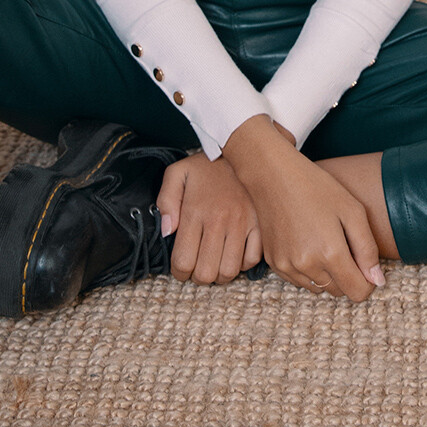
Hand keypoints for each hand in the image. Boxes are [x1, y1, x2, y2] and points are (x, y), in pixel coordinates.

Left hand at [155, 151, 262, 284]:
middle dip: (198, 278)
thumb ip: (165, 202)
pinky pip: (252, 260)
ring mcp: (242, 224)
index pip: (183, 261)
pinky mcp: (261, 225)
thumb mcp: (177, 173)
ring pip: (230, 271)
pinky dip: (243, 264)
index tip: (181, 268)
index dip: (179, 273)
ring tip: (215, 264)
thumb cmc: (207, 165)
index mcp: (196, 212)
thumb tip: (168, 232)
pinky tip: (235, 254)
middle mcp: (219, 221)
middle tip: (197, 269)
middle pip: (206, 273)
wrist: (243, 149)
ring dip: (220, 275)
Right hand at [223, 116, 382, 302]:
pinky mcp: (273, 263)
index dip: (367, 281)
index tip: (365, 262)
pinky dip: (307, 270)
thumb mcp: (353, 211)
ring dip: (327, 274)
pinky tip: (307, 243)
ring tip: (323, 241)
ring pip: (319, 288)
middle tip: (344, 244)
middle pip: (339, 292)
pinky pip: (299, 280)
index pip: (358, 292)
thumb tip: (377, 281)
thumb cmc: (317, 187)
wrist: (273, 175)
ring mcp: (287, 266)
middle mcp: (307, 266)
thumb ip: (368, 249)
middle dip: (347, 275)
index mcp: (330, 254)